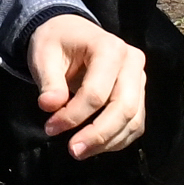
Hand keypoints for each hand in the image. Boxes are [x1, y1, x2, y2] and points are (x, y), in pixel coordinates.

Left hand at [27, 13, 149, 159]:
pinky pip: (135, 124)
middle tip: (73, 150)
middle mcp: (132, 62)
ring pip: (133, 120)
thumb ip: (49, 82)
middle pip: (124, 108)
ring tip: (80, 151)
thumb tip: (50, 106)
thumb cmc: (56, 43)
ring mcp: (139, 79)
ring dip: (108, 142)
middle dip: (98, 134)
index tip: (50, 128)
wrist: (70, 32)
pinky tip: (95, 146)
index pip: (96, 92)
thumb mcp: (43, 56)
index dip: (74, 115)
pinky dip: (117, 139)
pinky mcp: (139, 94)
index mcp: (109, 48)